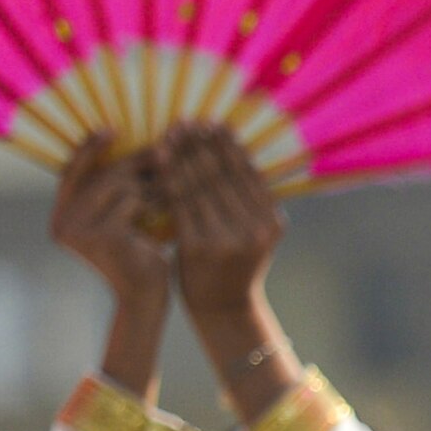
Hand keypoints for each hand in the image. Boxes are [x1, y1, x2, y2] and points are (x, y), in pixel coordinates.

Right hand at [48, 142, 165, 294]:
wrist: (146, 298)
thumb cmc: (139, 255)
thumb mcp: (124, 218)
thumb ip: (118, 188)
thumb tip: (138, 145)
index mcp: (61, 217)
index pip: (71, 172)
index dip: (89, 149)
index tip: (111, 129)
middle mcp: (62, 224)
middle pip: (100, 175)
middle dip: (135, 161)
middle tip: (165, 149)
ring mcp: (80, 232)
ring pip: (119, 185)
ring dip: (150, 182)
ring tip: (172, 184)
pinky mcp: (103, 237)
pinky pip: (132, 201)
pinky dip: (154, 200)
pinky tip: (170, 206)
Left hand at [149, 125, 281, 325]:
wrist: (223, 309)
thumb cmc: (234, 263)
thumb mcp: (254, 233)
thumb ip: (249, 200)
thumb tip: (232, 148)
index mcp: (272, 221)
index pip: (246, 172)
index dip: (227, 144)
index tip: (210, 123)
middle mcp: (254, 229)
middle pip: (223, 175)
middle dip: (201, 143)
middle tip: (184, 121)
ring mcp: (227, 239)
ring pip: (200, 185)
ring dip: (182, 155)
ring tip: (169, 133)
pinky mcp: (198, 247)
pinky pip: (181, 204)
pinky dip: (169, 179)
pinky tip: (159, 161)